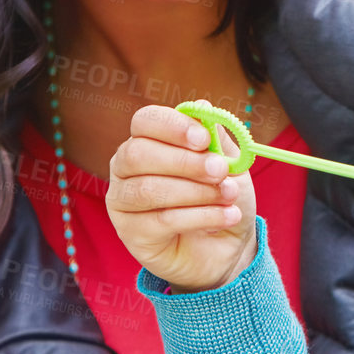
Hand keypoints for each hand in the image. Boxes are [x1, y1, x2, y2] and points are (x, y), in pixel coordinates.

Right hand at [107, 102, 258, 292]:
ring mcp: (123, 202)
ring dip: (196, 192)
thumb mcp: (229, 165)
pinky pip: (163, 221)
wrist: (227, 246)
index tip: (204, 139)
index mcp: (147, 141)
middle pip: (138, 154)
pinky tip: (227, 216)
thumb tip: (204, 107)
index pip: (144, 121)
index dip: (172, 127)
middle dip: (185, 162)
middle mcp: (125, 168)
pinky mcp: (131, 234)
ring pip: (149, 190)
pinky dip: (201, 217)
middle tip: (220, 170)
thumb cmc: (221, 197)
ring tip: (229, 196)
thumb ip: (216, 139)